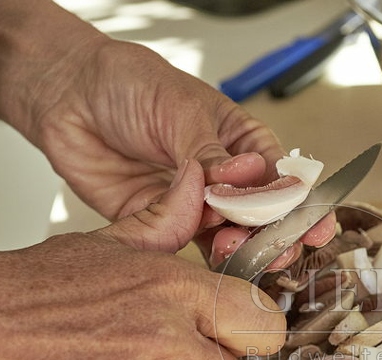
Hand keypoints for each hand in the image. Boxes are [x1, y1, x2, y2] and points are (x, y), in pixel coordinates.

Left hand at [0, 0, 334, 265]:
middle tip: (273, 247)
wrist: (66, 97)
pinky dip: (195, 254)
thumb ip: (213, 154)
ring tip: (230, 245)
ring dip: (236, 249)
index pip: (284, 179)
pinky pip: (186, 247)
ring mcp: (195, 205)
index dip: (301, 206)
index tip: (314, 227)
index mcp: (243, 143)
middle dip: (272, 236)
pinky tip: (201, 247)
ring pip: (229, 239)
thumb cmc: (127, 84)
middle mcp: (225, 179)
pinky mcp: (162, 225)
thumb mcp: (179, 109)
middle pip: (263, 219)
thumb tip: (249, 178)